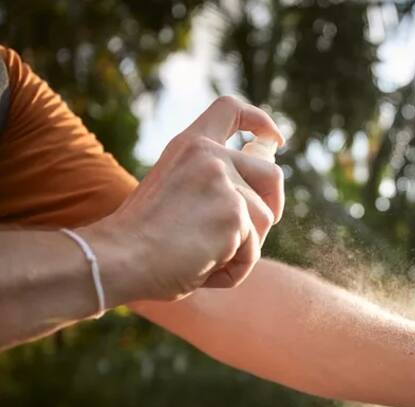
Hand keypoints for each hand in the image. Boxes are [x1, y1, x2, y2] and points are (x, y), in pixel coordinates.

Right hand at [84, 96, 285, 302]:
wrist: (119, 257)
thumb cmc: (140, 239)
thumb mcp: (174, 192)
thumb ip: (208, 183)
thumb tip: (259, 192)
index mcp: (189, 145)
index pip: (230, 110)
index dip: (260, 122)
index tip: (273, 139)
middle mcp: (210, 157)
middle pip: (271, 174)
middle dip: (275, 203)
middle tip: (265, 224)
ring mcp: (225, 184)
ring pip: (264, 221)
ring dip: (243, 247)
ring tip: (202, 257)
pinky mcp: (235, 215)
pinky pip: (252, 251)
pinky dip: (233, 269)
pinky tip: (201, 269)